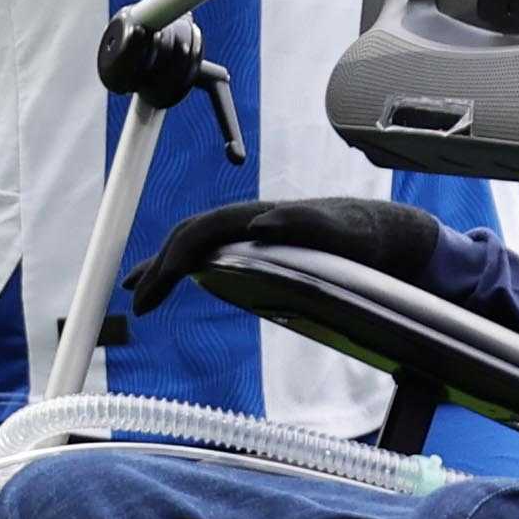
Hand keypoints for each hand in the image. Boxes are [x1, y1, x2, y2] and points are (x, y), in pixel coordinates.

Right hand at [122, 193, 446, 328]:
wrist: (382, 232)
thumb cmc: (364, 234)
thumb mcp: (345, 232)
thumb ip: (308, 223)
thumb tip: (262, 222)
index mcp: (262, 215)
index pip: (204, 230)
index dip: (176, 256)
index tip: (157, 284)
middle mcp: (249, 221)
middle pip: (189, 236)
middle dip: (159, 266)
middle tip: (140, 303)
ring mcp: (249, 234)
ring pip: (193, 243)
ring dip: (162, 266)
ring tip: (137, 293)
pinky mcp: (255, 249)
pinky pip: (207, 254)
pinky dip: (178, 267)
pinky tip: (161, 282)